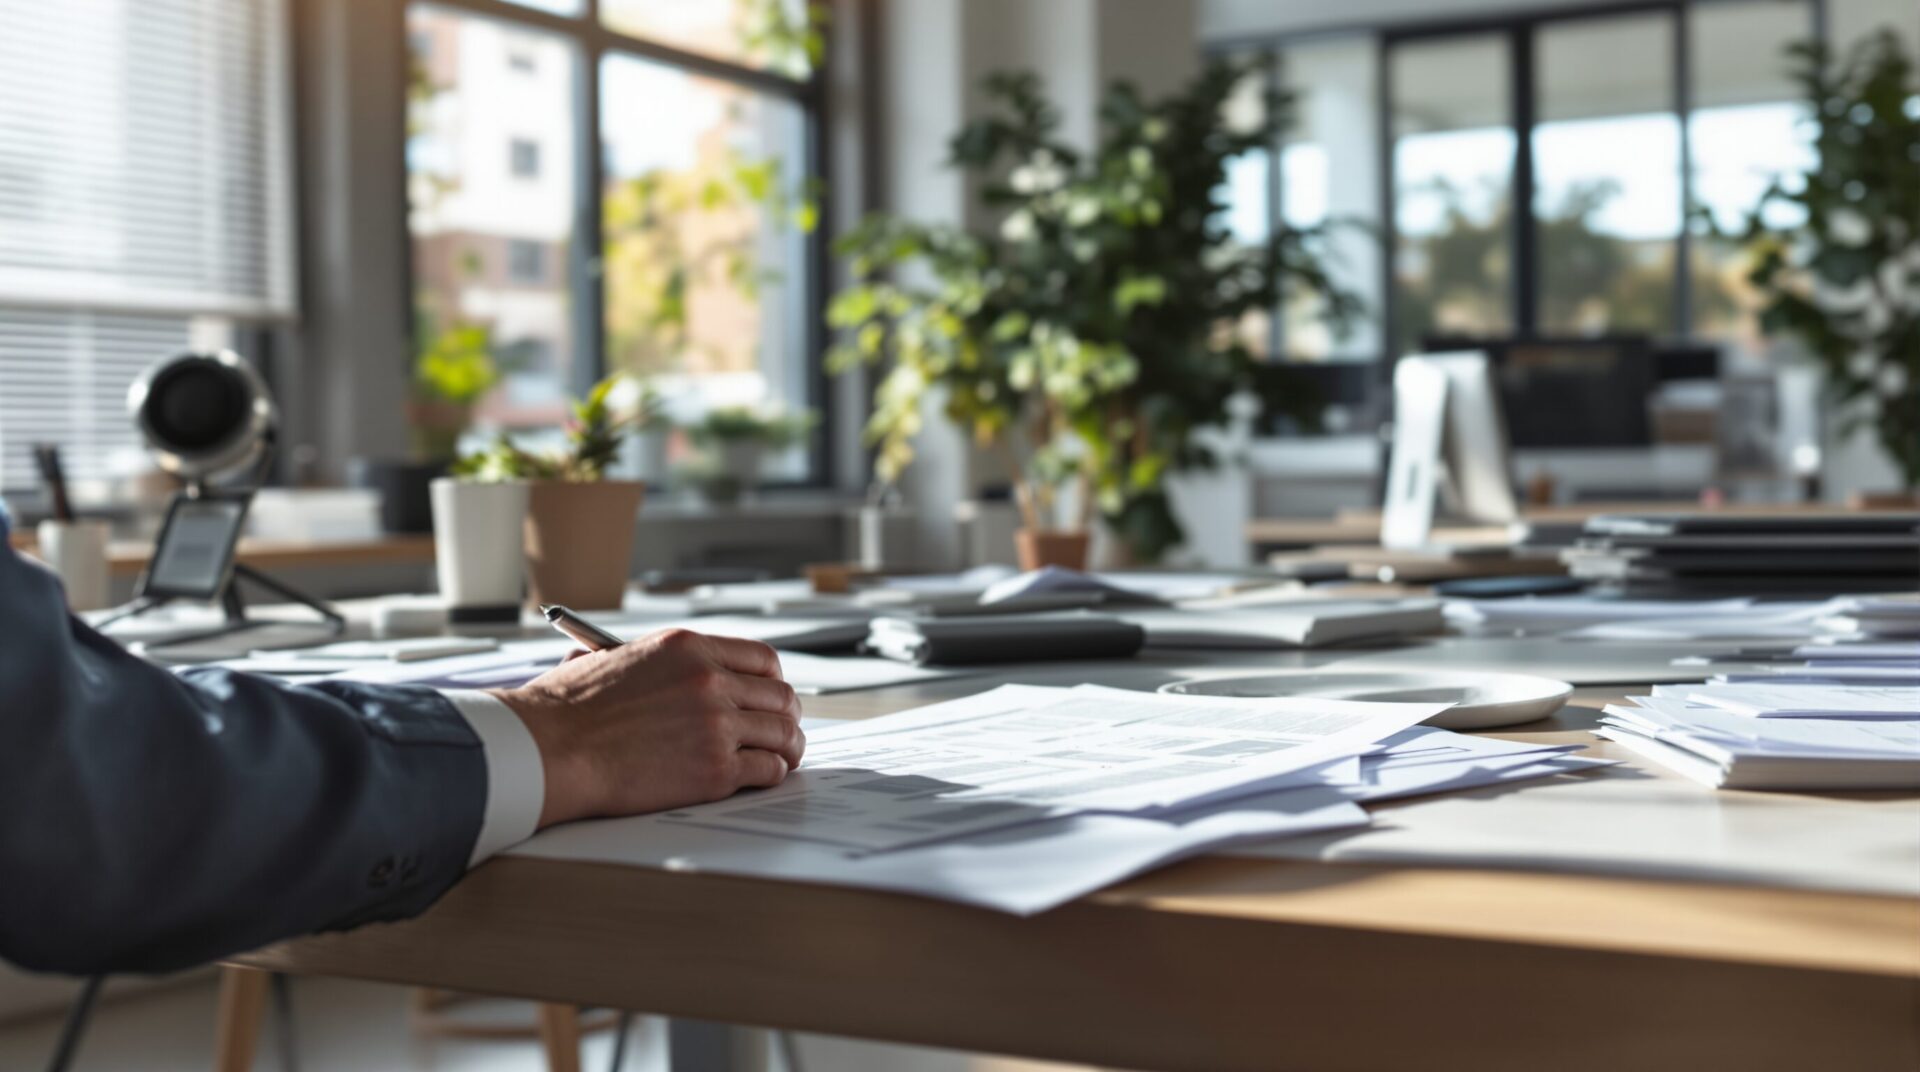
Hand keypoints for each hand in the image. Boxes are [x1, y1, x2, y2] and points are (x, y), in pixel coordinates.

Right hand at [489, 628, 803, 828]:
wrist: (552, 750)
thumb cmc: (565, 710)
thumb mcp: (606, 658)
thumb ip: (639, 659)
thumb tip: (632, 664)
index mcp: (687, 648)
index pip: (762, 658)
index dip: (773, 681)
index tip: (770, 696)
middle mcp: (710, 680)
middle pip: (780, 696)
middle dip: (785, 715)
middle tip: (781, 730)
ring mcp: (716, 725)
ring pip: (782, 733)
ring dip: (787, 747)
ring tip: (783, 757)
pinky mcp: (714, 770)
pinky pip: (768, 770)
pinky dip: (772, 775)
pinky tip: (765, 776)